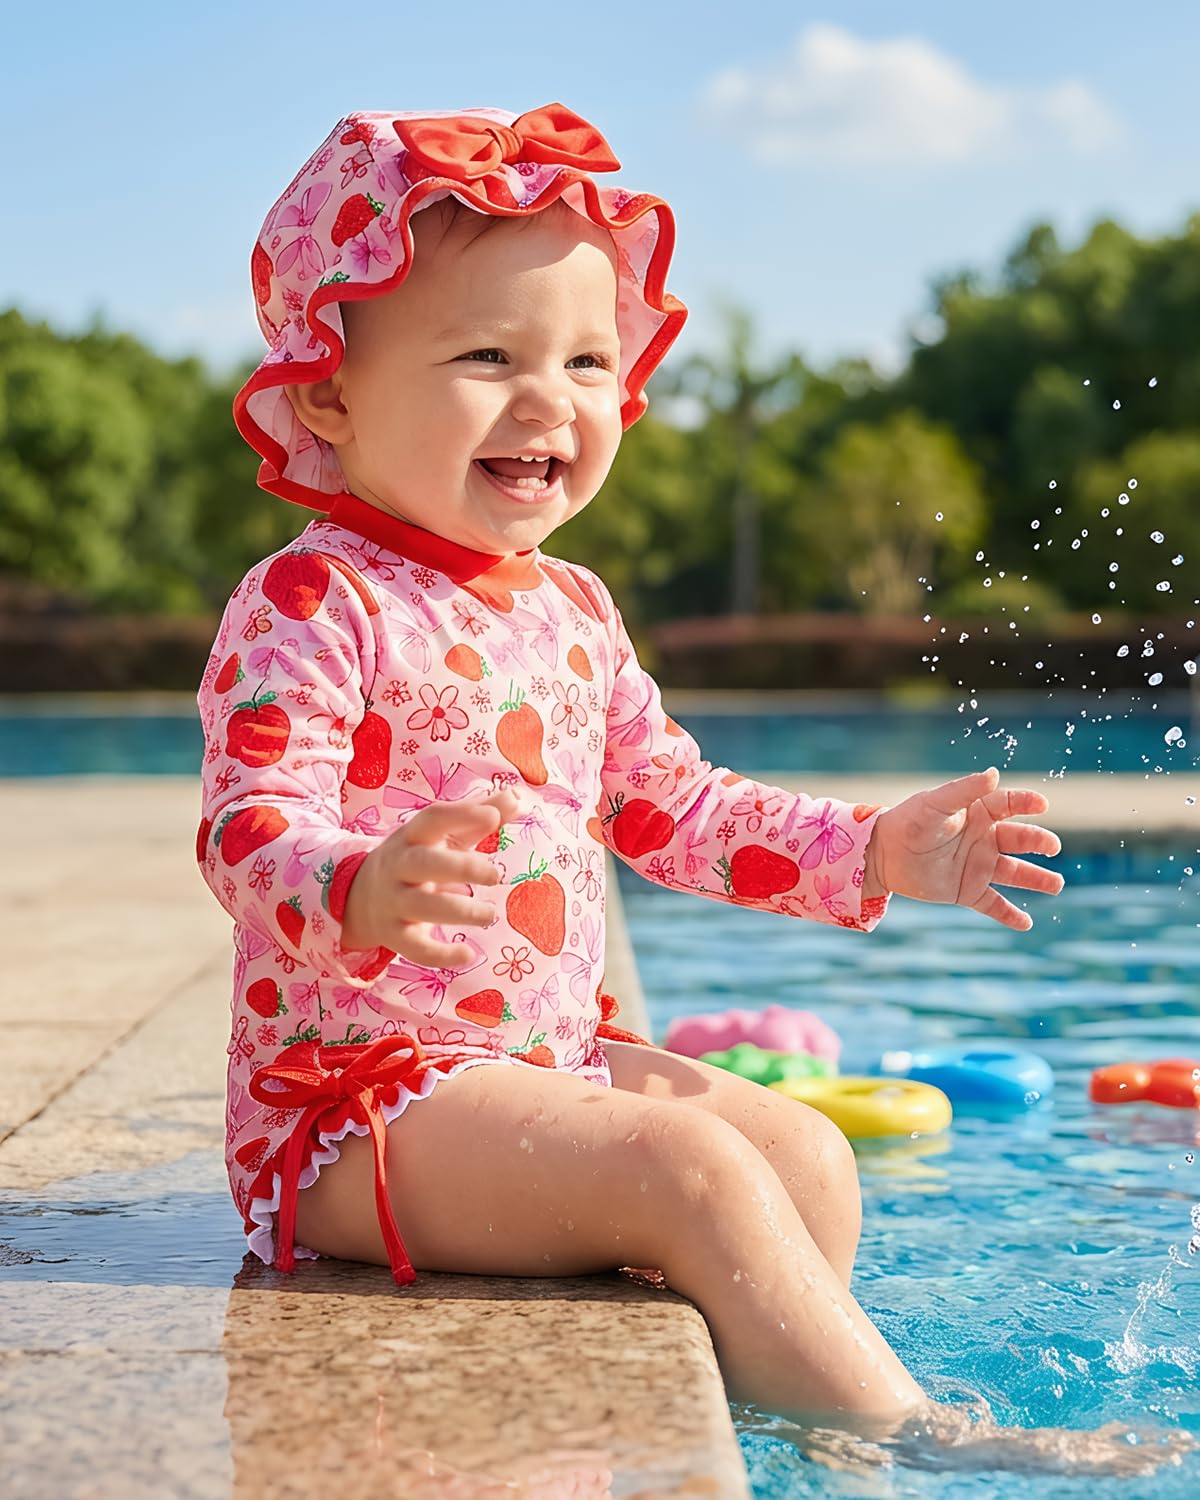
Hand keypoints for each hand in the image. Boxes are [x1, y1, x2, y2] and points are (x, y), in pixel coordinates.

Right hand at [340, 788, 518, 965]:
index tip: (493, 816)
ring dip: (459, 912)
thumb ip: (478, 816)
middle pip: (424, 863)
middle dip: (460, 867)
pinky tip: (469, 955)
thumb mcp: (443, 835)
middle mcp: (399, 866)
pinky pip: (414, 948)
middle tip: (495, 874)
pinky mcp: (395, 935)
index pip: (433, 818)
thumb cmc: (418, 858)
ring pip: (421, 906)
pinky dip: (440, 954)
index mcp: (413, 836)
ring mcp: (394, 901)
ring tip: (490, 914)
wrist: (360, 896)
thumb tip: (518, 797)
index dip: (461, 814)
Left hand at [861, 767, 1063, 929]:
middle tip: (1052, 846)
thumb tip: (994, 773)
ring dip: (1037, 879)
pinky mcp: (967, 891)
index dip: (1026, 802)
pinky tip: (1027, 924)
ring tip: (1056, 885)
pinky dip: (1010, 915)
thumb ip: (964, 790)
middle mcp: (984, 839)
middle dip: (1039, 842)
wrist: (881, 854)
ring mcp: (978, 866)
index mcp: (978, 813)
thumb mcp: (935, 803)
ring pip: (1016, 874)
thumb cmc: (908, 821)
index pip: (1009, 805)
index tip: (1041, 805)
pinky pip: (994, 905)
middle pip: (1020, 839)